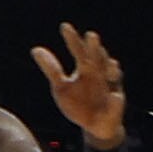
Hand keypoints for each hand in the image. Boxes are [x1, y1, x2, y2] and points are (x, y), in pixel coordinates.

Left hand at [31, 24, 125, 144]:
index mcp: (85, 68)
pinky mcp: (117, 104)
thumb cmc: (78, 104)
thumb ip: (52, 69)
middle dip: (95, 48)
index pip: (78, 51)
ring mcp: (110, 87)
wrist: (95, 125)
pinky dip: (116, 101)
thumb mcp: (61, 87)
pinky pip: (117, 102)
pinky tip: (114, 96)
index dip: (72, 39)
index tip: (64, 26)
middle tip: (91, 35)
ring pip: (112, 74)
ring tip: (110, 63)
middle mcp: (99, 74)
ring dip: (111, 69)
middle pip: (97, 58)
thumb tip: (35, 49)